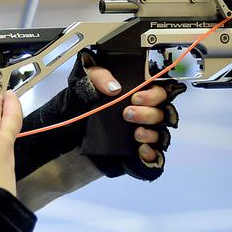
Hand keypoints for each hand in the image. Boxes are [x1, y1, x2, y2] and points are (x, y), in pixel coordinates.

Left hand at [71, 48, 185, 180]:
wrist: (68, 128)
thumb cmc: (82, 101)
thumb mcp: (85, 82)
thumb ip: (98, 76)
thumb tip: (114, 88)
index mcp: (139, 93)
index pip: (160, 91)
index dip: (154, 94)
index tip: (135, 97)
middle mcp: (146, 113)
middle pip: (162, 112)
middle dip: (148, 113)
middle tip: (127, 113)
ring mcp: (144, 133)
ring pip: (160, 133)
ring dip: (151, 133)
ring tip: (136, 133)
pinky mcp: (138, 152)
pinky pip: (154, 155)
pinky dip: (151, 153)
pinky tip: (141, 150)